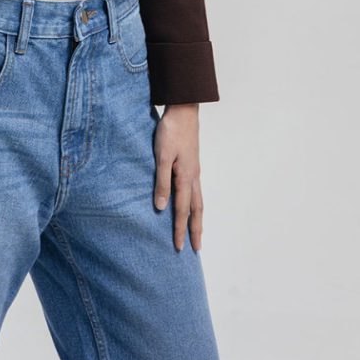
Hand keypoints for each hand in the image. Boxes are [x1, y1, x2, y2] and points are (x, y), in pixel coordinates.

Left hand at [153, 103, 203, 252]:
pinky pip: (195, 190)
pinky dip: (195, 204)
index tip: (179, 247)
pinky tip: (190, 204)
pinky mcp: (192, 164)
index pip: (183, 210)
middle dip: (195, 230)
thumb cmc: (171, 132)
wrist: (183, 110)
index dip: (180, 229)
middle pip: (196, 210)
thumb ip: (162, 182)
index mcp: (186, 177)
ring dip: (197, 219)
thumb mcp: (161, 157)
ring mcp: (194, 170)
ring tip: (197, 232)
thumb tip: (161, 207)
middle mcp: (193, 177)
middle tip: (196, 248)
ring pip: (198, 201)